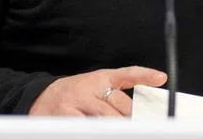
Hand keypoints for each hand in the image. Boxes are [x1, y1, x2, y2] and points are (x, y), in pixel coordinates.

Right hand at [27, 65, 166, 116]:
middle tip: (137, 125)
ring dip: (116, 126)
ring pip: (108, 119)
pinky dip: (97, 130)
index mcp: (101, 77)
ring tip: (120, 128)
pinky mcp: (67, 116)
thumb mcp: (97, 84)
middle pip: (122, 105)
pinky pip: (90, 127)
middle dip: (131, 118)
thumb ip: (118, 90)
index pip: (128, 74)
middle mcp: (92, 87)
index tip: (162, 78)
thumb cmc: (74, 93)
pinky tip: (98, 129)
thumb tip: (142, 102)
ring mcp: (79, 102)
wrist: (40, 98)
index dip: (146, 75)